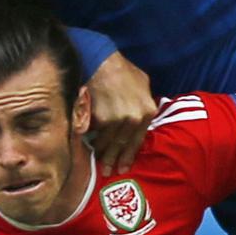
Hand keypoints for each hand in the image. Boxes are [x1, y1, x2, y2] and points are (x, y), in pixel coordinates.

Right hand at [87, 51, 156, 175]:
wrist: (102, 62)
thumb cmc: (123, 70)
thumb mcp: (144, 84)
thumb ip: (145, 101)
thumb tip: (143, 114)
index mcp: (148, 111)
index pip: (138, 140)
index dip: (129, 155)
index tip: (123, 166)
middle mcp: (134, 118)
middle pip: (123, 145)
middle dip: (115, 160)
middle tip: (108, 172)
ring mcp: (118, 120)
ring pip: (108, 143)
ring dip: (101, 154)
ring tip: (96, 162)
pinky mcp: (101, 119)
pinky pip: (95, 134)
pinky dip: (91, 141)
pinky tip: (87, 147)